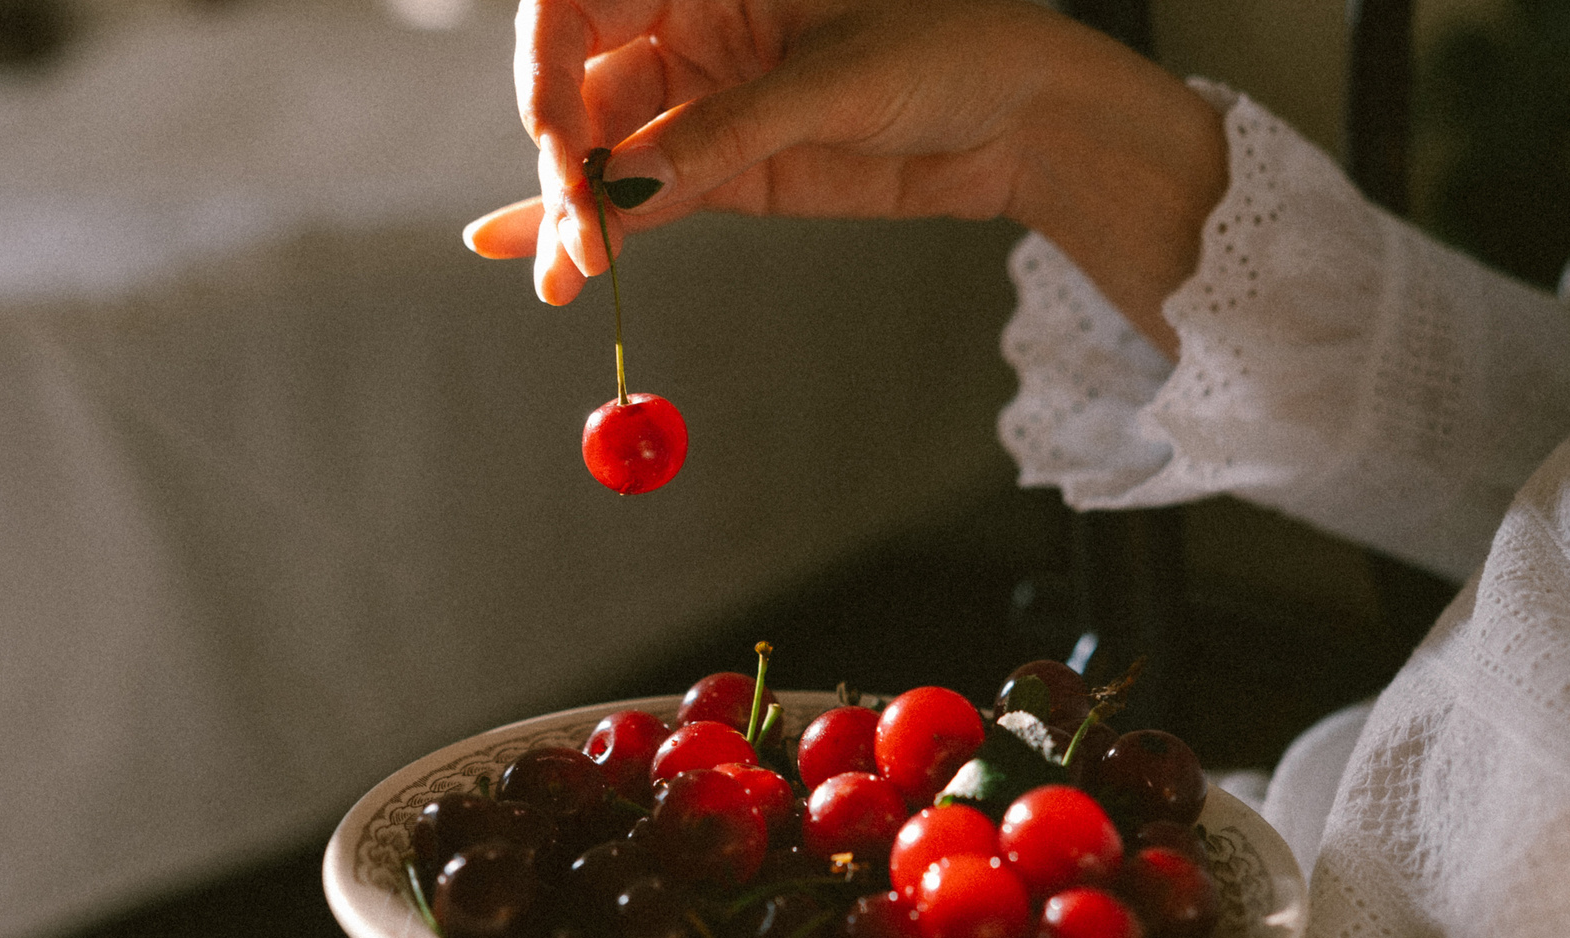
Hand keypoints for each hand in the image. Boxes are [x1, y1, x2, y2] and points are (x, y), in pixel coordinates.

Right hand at [462, 0, 1227, 354]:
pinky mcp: (728, 169)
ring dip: (576, 216)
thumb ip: (727, 133)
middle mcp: (691, 28)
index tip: (553, 133)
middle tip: (577, 230)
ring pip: (607, 155)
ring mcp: (704, 102)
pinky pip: (645, 199)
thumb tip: (628, 186)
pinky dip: (600, 233)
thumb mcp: (836, 83)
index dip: (547, 64)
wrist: (1025, 118)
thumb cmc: (950, 50)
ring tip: (566, 278)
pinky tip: (544, 264)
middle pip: (584, 91)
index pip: (580, 5)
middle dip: (567, 163)